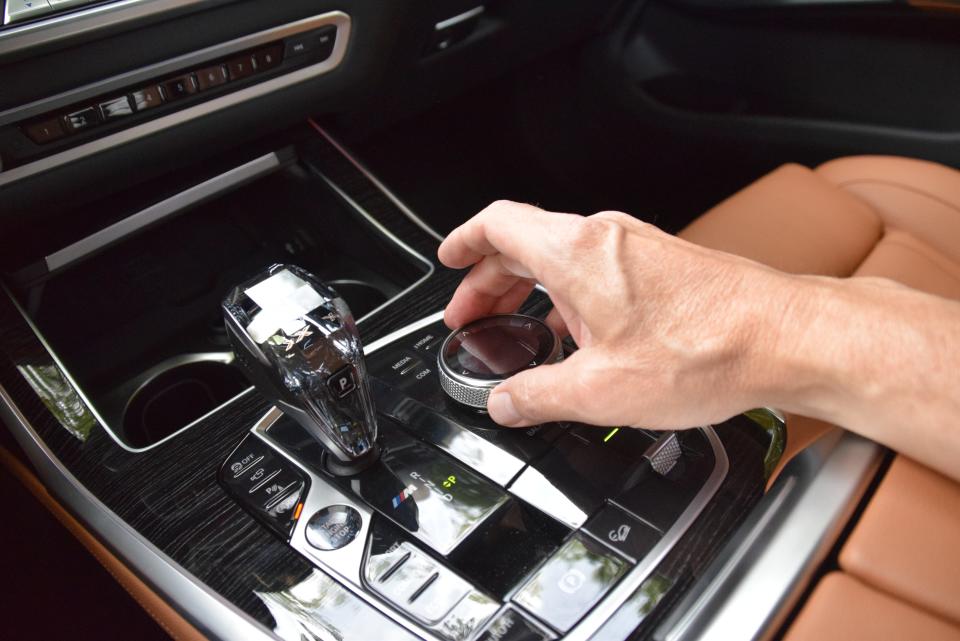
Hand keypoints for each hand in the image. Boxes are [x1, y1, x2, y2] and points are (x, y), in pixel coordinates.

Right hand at [438, 200, 792, 428]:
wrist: (787, 339)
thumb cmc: (708, 350)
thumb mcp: (600, 390)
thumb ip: (538, 396)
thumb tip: (505, 403)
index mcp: (575, 252)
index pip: (496, 224)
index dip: (462, 242)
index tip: (448, 262)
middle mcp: (605, 236)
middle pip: (525, 241)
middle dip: (490, 279)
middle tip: (474, 315)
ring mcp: (637, 246)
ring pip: (563, 255)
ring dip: (531, 287)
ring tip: (521, 326)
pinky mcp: (664, 264)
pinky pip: (598, 266)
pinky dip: (570, 292)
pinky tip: (580, 334)